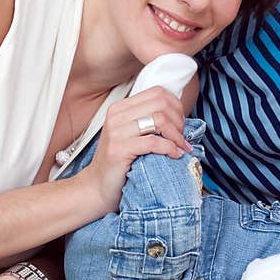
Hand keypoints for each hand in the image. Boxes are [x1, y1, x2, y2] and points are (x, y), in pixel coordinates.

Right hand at [82, 87, 191, 214]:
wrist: (97, 187)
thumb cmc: (120, 163)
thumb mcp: (132, 135)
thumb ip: (149, 121)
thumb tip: (179, 115)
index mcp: (120, 108)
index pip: (157, 92)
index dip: (176, 106)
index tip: (181, 123)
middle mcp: (116, 115)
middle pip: (161, 104)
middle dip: (179, 121)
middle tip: (182, 137)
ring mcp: (116, 132)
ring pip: (159, 120)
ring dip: (177, 135)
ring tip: (181, 147)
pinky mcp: (119, 150)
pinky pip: (153, 142)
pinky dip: (170, 148)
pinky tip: (175, 155)